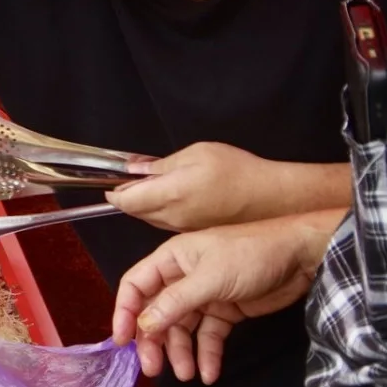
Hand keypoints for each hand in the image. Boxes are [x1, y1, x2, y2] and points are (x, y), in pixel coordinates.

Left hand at [109, 142, 286, 232]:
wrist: (273, 199)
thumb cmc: (238, 172)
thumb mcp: (197, 154)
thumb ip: (161, 165)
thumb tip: (136, 169)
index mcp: (169, 194)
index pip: (126, 200)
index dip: (116, 190)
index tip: (113, 182)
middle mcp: (172, 217)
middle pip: (135, 212)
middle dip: (128, 198)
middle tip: (130, 182)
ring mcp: (184, 228)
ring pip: (150, 220)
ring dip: (145, 207)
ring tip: (151, 188)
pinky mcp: (195, 233)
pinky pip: (168, 224)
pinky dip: (162, 213)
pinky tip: (174, 199)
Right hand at [111, 213, 339, 382]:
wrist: (299, 257)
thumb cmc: (250, 255)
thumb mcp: (210, 277)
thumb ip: (175, 302)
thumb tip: (144, 326)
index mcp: (171, 260)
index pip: (136, 286)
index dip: (125, 312)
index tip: (122, 341)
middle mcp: (182, 278)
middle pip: (157, 313)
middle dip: (154, 342)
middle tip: (154, 370)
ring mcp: (204, 296)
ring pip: (182, 329)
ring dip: (181, 352)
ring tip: (187, 375)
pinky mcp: (226, 312)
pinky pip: (209, 336)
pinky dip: (207, 354)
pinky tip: (210, 373)